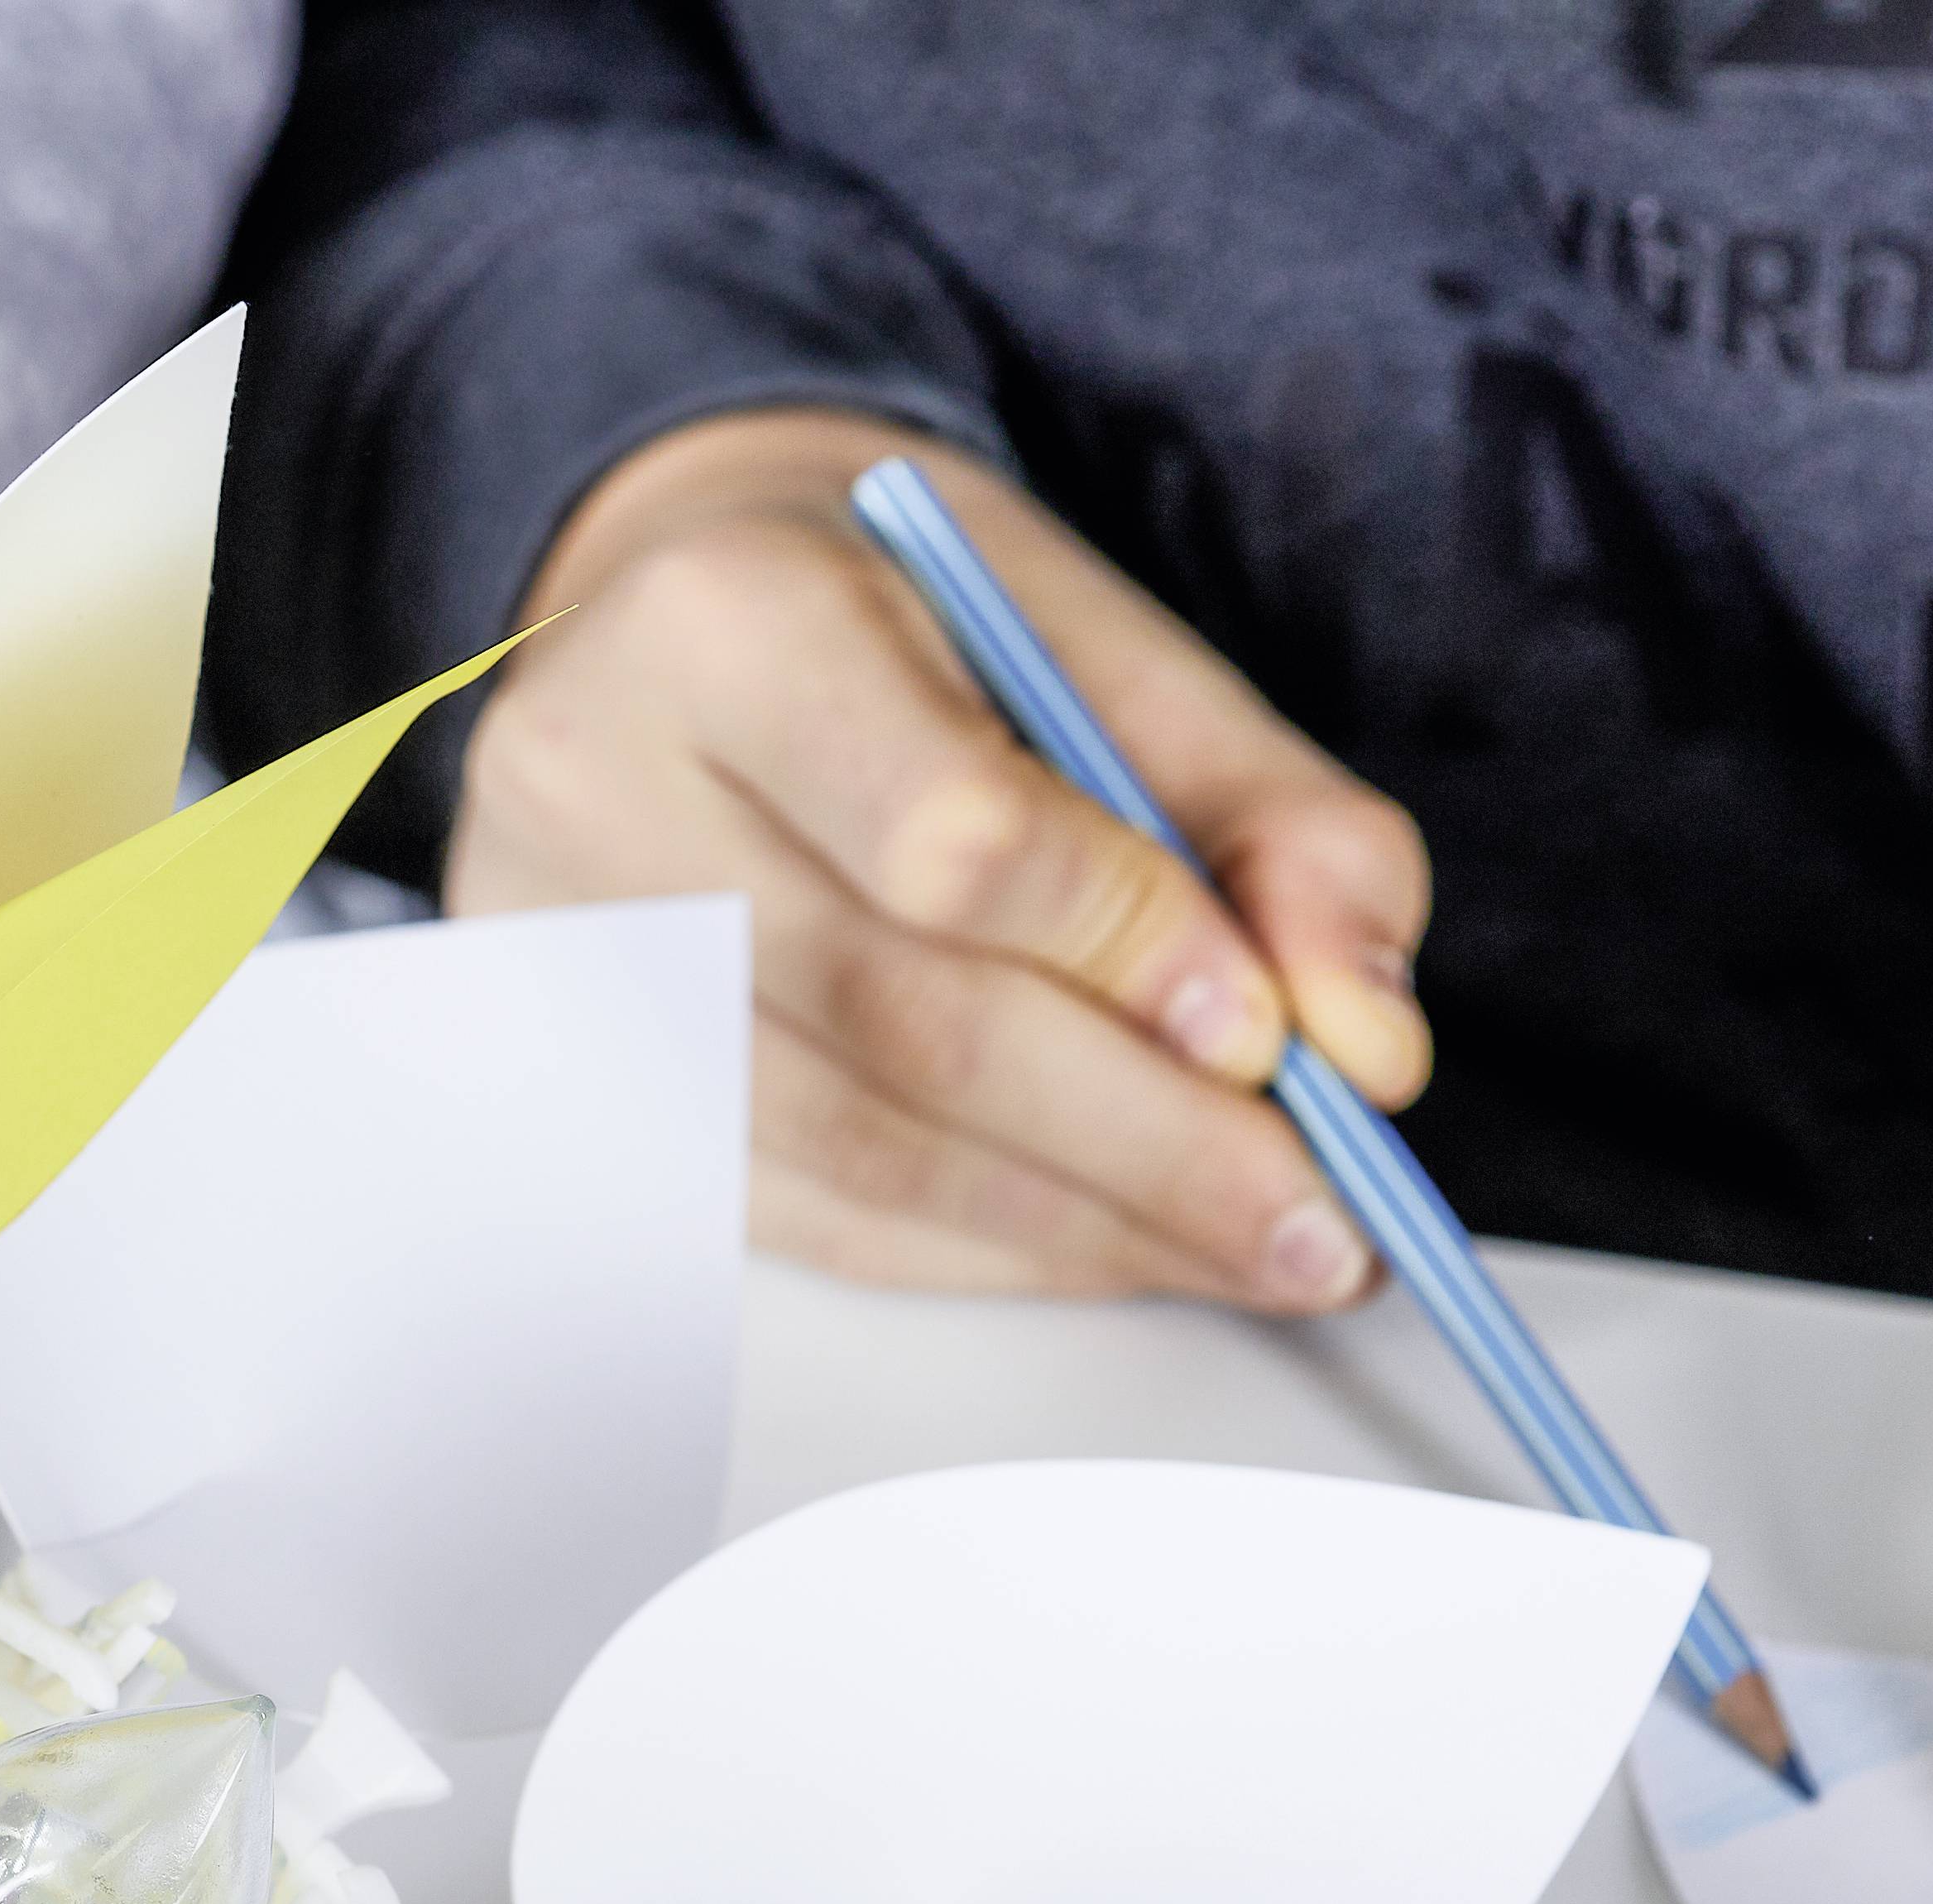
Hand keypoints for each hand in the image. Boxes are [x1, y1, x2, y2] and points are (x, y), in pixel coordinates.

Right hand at [451, 405, 1431, 1309]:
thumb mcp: (1099, 643)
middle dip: (1145, 1140)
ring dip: (1087, 1223)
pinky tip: (1119, 1247)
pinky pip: (811, 1218)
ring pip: (858, 1148)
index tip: (1277, 1041)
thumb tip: (1367, 1041)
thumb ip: (1265, 818)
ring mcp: (565, 961)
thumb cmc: (901, 630)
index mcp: (725, 623)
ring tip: (1259, 1244)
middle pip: (903, 1020)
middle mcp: (598, 793)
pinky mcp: (580, 1089)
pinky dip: (993, 1250)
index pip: (944, 835)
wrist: (674, 635)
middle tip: (1322, 1216)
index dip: (1125, 953)